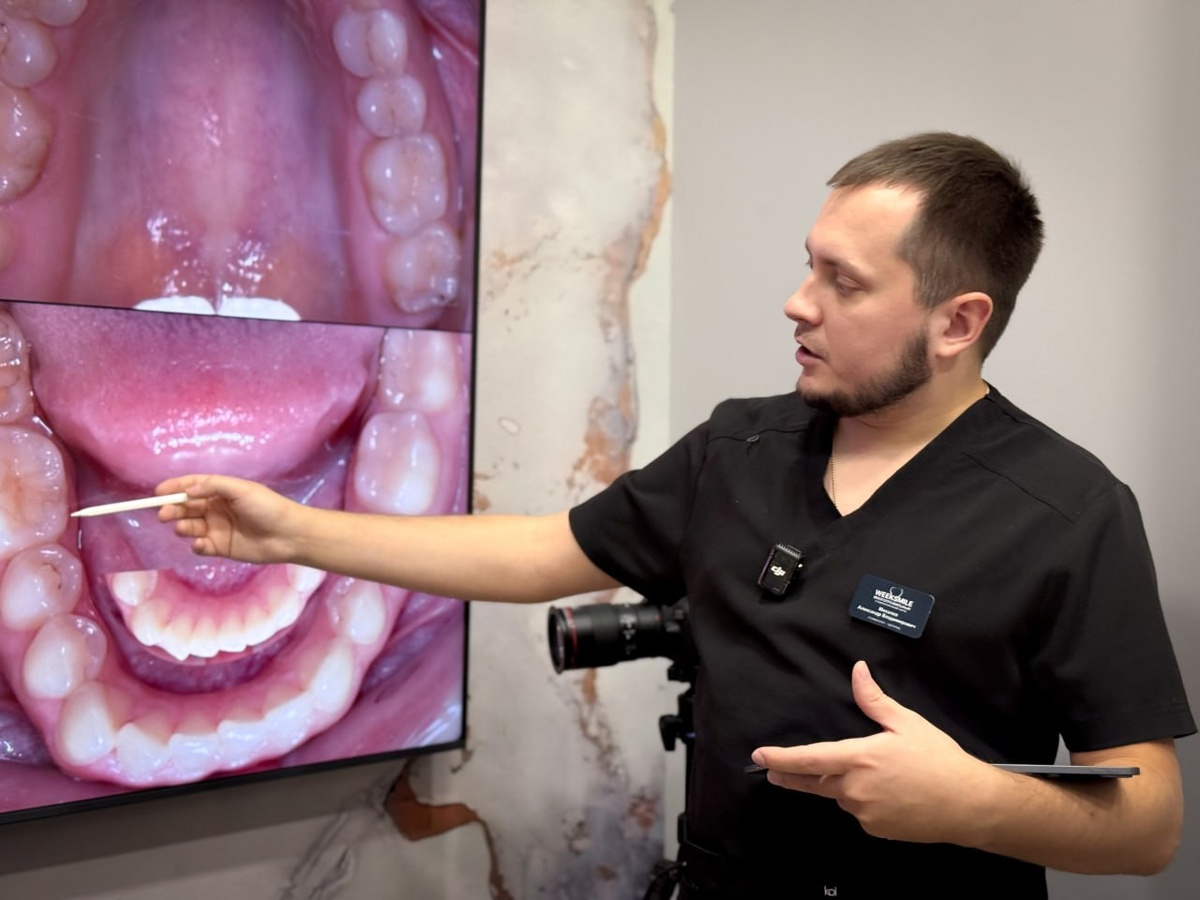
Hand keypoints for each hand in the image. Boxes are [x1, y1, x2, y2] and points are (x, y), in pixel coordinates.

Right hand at [155, 474, 298, 563]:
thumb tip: (188, 490)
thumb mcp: (240, 490)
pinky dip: (197, 545)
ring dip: (183, 526)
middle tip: (164, 514)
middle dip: (173, 509)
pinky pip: (201, 546)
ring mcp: (218, 529)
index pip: (193, 486)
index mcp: (222, 491)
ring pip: (191, 526)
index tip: (157, 492)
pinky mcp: (222, 547)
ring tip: (184, 527)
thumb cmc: (267, 507)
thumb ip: (213, 486)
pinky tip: (202, 544)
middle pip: (187, 507)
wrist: (289, 534)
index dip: (174, 488)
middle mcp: (217, 509)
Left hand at [752, 661, 1001, 843]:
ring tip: (871, 776)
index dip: (781, 757)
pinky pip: (859, 811)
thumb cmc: (938, 760)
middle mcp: (855, 789)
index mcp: (859, 758)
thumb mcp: (906, 723)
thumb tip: (857, 671)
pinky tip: (886, 794)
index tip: (759, 756)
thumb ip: (874, 700)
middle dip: (791, 776)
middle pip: (814, 781)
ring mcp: (864, 813)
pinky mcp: (876, 830)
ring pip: (839, 796)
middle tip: (772, 772)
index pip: (809, 758)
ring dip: (839, 786)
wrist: (968, 804)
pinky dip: (862, 801)